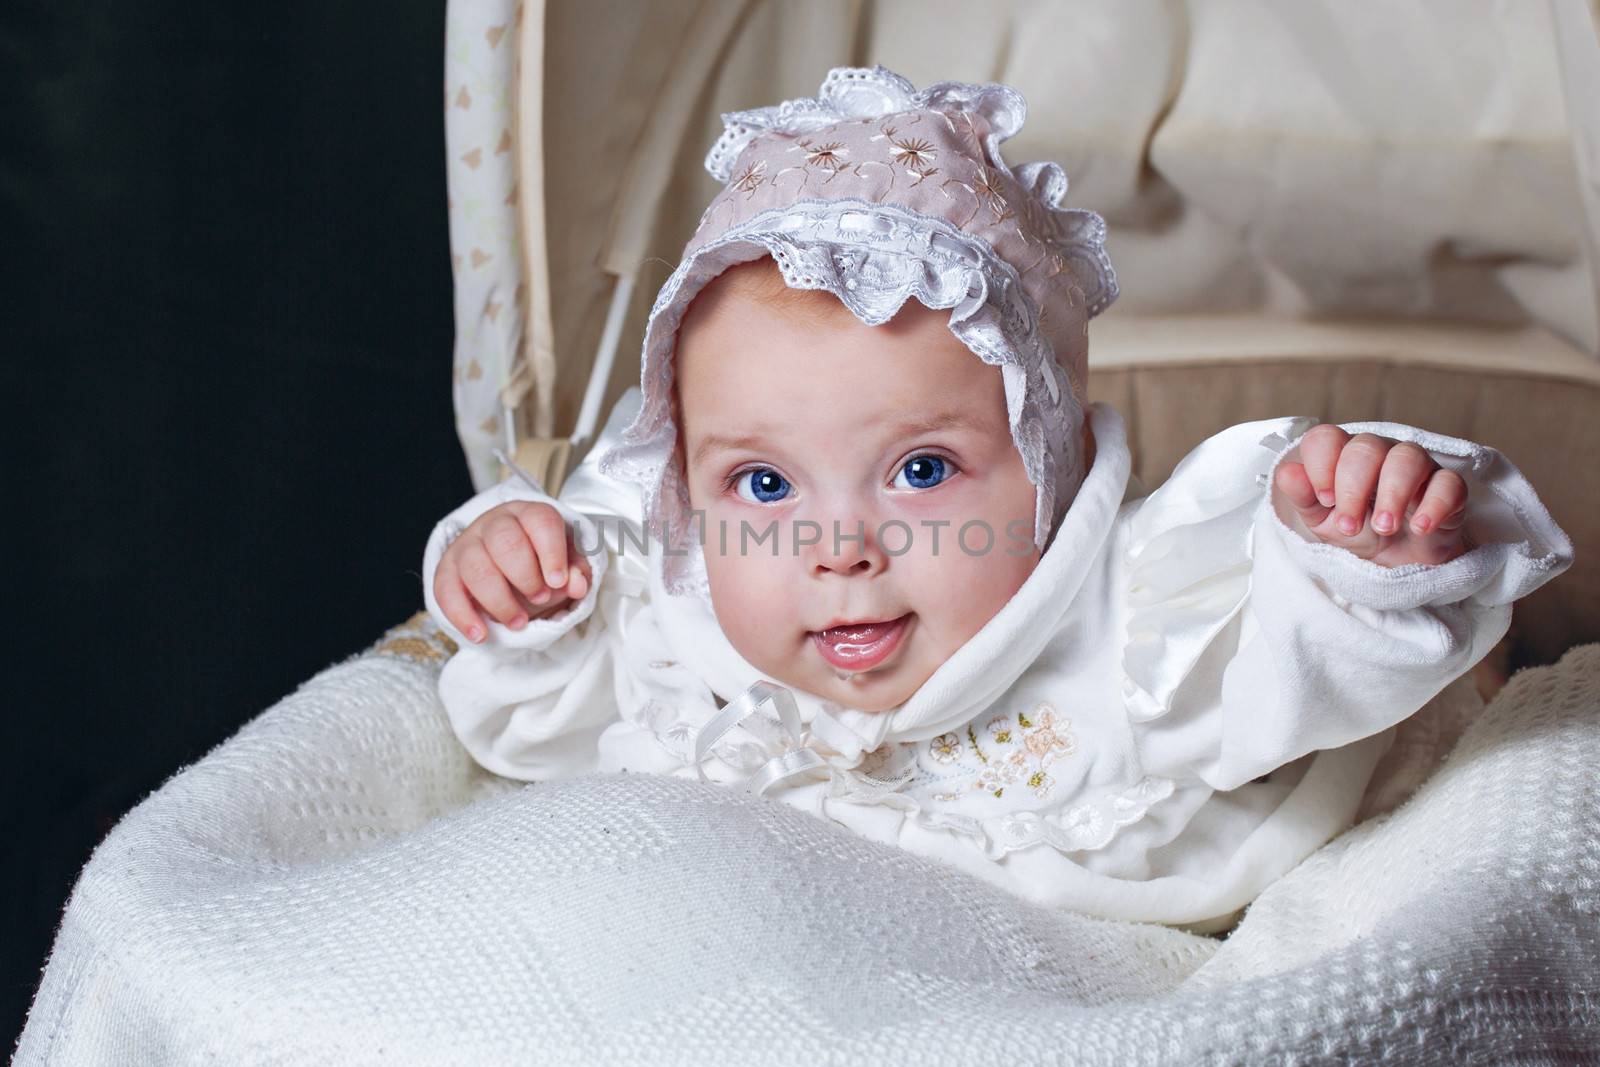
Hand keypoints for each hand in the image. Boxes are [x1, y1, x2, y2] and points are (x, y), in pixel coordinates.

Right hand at [433, 501, 593, 642]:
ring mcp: (467, 545)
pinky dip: (463, 616)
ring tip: (519, 622)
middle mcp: (494, 524)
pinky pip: (446, 591)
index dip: (552, 553)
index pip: (540, 521)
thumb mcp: (565, 563)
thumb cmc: (540, 562)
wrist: (506, 567)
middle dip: (525, 576)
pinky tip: (481, 635)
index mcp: (528, 515)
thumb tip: (578, 584)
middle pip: (505, 541)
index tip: (558, 582)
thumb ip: (576, 571)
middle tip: (540, 598)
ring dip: (499, 601)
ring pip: (476, 568)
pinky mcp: (447, 570)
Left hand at [1273, 425, 1468, 567]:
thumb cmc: (1357, 530)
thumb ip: (1303, 497)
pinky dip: (1433, 505)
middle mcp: (1380, 453)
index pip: (1326, 437)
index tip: (1324, 500)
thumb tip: (1286, 473)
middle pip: (1366, 448)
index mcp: (1343, 456)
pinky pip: (1448, 482)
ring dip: (1392, 495)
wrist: (1397, 561)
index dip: (1321, 466)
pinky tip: (1420, 527)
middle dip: (1353, 489)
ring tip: (1384, 528)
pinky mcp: (1447, 487)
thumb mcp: (1321, 521)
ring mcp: (1416, 466)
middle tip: (1350, 526)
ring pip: (1407, 458)